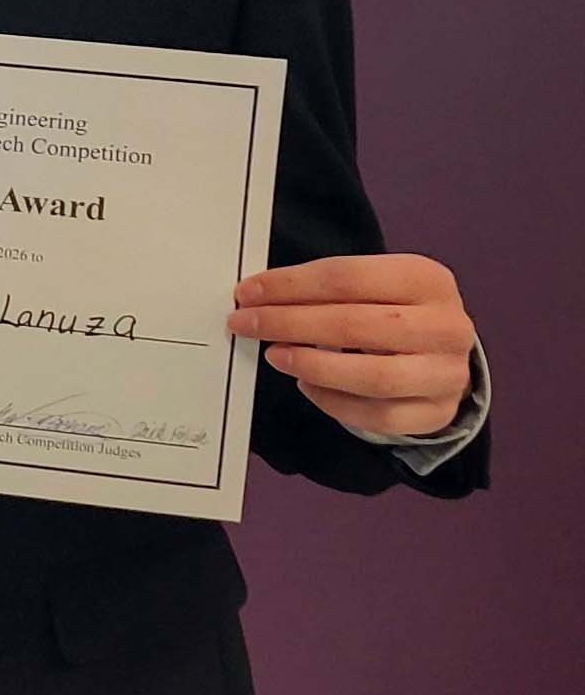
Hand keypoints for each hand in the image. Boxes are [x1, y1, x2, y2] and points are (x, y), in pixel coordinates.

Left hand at [229, 254, 476, 439]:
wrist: (443, 355)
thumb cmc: (394, 313)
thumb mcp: (372, 287)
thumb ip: (325, 289)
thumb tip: (259, 297)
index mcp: (428, 280)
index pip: (349, 277)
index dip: (291, 285)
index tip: (247, 292)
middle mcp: (446, 326)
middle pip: (358, 325)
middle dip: (291, 323)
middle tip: (246, 324)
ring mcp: (447, 374)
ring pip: (374, 377)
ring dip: (313, 366)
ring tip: (275, 356)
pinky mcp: (437, 413)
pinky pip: (379, 417)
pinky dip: (334, 403)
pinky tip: (306, 386)